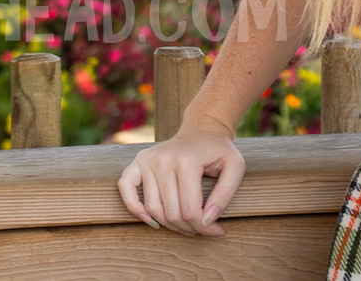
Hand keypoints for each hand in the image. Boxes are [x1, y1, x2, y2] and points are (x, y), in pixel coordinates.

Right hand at [117, 118, 245, 237]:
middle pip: (172, 213)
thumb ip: (225, 194)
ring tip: (186, 226)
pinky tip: (150, 220)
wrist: (202, 129)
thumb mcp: (235, 167)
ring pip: (153, 209)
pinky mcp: (138, 161)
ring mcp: (148, 159)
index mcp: (187, 161)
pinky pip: (125, 188)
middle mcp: (163, 160)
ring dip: (169, 225)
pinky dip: (134, 208)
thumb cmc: (219, 150)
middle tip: (202, 229)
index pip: (190, 210)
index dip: (205, 227)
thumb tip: (207, 220)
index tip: (217, 231)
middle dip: (189, 228)